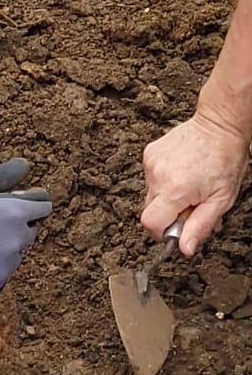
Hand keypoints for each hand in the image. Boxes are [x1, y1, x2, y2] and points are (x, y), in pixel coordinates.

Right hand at [0, 158, 51, 307]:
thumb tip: (24, 167)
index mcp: (10, 212)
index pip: (41, 206)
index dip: (28, 200)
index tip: (10, 200)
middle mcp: (14, 241)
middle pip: (29, 231)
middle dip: (14, 223)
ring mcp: (4, 266)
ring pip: (14, 252)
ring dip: (1, 245)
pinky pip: (0, 270)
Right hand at [142, 113, 248, 255]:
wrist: (219, 125)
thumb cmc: (226, 160)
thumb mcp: (221, 200)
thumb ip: (200, 226)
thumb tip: (184, 249)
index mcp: (176, 189)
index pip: (151, 223)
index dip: (162, 231)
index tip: (177, 227)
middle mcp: (158, 175)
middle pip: (149, 211)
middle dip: (167, 214)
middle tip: (189, 203)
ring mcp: (151, 163)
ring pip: (150, 194)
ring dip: (166, 196)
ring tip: (187, 183)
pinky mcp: (148, 153)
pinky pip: (150, 178)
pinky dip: (163, 180)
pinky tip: (180, 171)